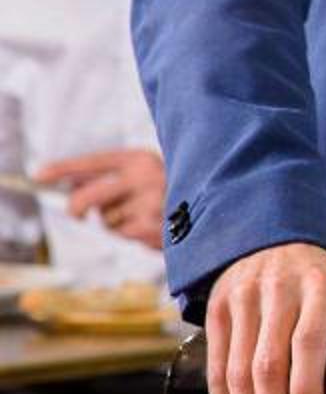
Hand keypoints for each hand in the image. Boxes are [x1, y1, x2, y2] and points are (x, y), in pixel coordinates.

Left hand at [34, 149, 167, 248]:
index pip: (93, 162)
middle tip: (78, 215)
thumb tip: (71, 183)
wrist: (218, 209)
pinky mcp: (153, 225)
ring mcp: (150, 201)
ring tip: (143, 217)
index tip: (39, 175)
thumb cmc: (174, 192)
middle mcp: (145, 176)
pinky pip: (124, 233)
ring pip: (107, 219)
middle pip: (89, 196)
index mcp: (141, 159)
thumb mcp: (147, 175)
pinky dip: (134, 234)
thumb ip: (113, 177)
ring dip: (117, 223)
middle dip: (77, 208)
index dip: (63, 169)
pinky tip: (153, 227)